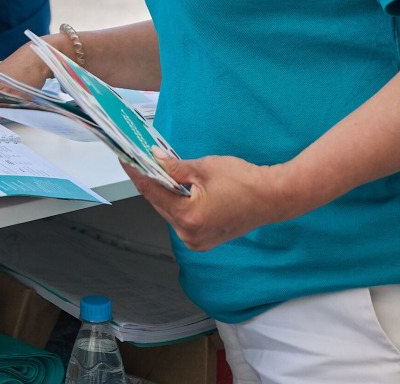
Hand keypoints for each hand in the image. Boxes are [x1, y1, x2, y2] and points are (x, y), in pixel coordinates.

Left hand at [122, 151, 297, 251]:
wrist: (274, 198)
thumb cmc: (245, 182)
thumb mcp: (204, 168)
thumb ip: (175, 166)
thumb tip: (154, 159)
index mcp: (188, 217)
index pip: (151, 192)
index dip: (136, 173)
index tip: (125, 159)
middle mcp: (189, 234)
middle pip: (158, 203)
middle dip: (149, 181)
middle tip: (138, 161)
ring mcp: (197, 240)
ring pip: (169, 211)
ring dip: (163, 192)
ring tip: (156, 171)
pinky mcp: (204, 239)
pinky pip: (182, 218)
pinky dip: (177, 203)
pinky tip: (174, 187)